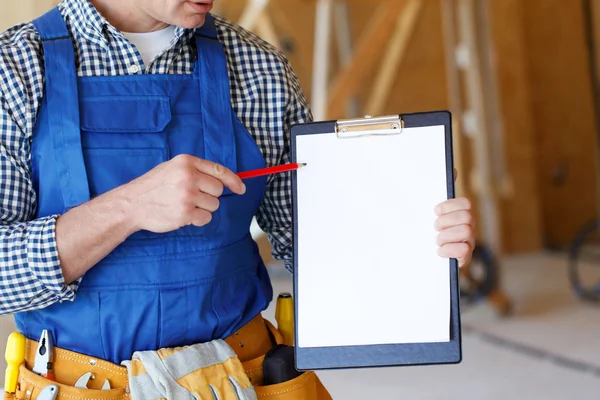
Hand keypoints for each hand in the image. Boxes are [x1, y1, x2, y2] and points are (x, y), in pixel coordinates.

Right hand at [121, 154, 245, 232]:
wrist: (132, 204)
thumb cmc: (154, 186)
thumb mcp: (172, 168)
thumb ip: (195, 170)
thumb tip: (224, 180)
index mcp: (186, 162)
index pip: (219, 170)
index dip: (234, 180)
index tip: (241, 188)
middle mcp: (188, 176)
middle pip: (218, 190)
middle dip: (209, 196)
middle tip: (192, 198)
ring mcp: (187, 195)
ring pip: (214, 205)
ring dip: (203, 208)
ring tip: (184, 205)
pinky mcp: (185, 213)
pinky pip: (206, 218)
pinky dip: (198, 220)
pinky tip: (183, 215)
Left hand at [434, 168, 474, 266]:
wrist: (423, 256)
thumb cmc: (427, 229)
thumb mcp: (431, 210)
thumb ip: (440, 190)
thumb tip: (452, 170)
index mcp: (460, 213)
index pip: (465, 203)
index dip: (449, 206)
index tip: (435, 211)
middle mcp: (468, 226)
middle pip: (467, 217)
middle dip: (446, 222)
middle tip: (435, 227)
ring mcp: (469, 242)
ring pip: (466, 231)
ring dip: (445, 237)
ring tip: (437, 240)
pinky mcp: (465, 257)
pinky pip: (464, 250)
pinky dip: (448, 251)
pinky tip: (439, 251)